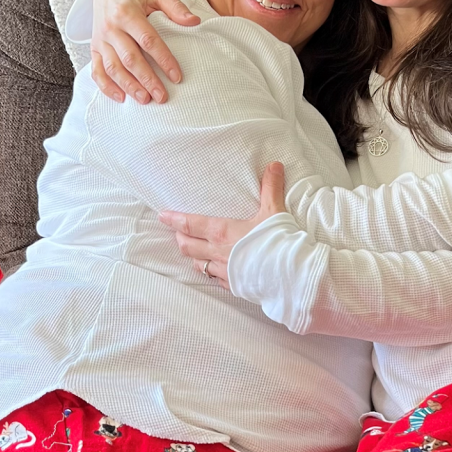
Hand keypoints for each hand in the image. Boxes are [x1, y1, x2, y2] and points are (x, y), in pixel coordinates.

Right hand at [90, 0, 200, 103]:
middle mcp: (110, 27)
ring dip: (129, 86)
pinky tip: (121, 98)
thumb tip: (195, 22)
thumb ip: (175, 6)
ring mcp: (100, 40)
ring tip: (145, 99)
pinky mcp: (94, 49)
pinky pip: (97, 70)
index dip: (163, 59)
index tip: (177, 76)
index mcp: (127, 13)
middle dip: (147, 79)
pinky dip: (106, 86)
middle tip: (162, 97)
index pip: (148, 40)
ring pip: (113, 67)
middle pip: (130, 58)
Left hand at [159, 162, 286, 288]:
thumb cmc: (277, 241)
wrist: (289, 273)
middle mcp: (218, 252)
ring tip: (194, 251)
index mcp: (222, 232)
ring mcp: (224, 271)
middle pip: (188, 246)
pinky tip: (217, 271)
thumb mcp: (273, 210)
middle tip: (176, 232)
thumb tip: (274, 165)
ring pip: (198, 265)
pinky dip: (212, 273)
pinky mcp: (234, 286)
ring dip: (193, 257)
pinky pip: (215, 279)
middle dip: (179, 238)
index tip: (163, 216)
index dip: (174, 219)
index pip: (190, 224)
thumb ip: (270, 187)